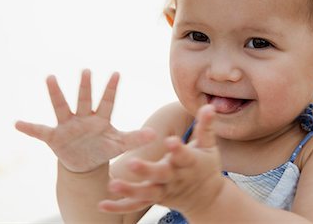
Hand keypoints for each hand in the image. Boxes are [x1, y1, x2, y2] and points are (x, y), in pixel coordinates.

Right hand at [15, 69, 155, 172]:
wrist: (85, 162)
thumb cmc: (104, 148)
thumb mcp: (120, 145)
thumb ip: (135, 138)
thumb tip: (154, 134)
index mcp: (101, 119)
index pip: (107, 101)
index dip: (111, 89)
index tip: (117, 73)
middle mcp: (83, 117)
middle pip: (85, 99)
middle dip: (86, 86)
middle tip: (87, 71)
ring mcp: (68, 125)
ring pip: (62, 107)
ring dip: (56, 94)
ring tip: (50, 77)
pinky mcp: (54, 137)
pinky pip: (40, 131)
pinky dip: (29, 127)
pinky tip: (17, 123)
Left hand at [98, 104, 225, 215]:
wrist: (207, 197)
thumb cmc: (206, 165)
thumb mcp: (208, 146)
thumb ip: (206, 125)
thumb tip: (209, 105)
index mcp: (190, 163)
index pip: (184, 155)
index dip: (178, 149)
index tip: (170, 140)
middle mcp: (176, 178)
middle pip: (161, 175)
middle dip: (147, 170)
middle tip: (132, 162)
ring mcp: (164, 191)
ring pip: (146, 192)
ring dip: (129, 190)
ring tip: (112, 184)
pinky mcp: (155, 199)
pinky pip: (135, 205)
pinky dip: (119, 206)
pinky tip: (102, 204)